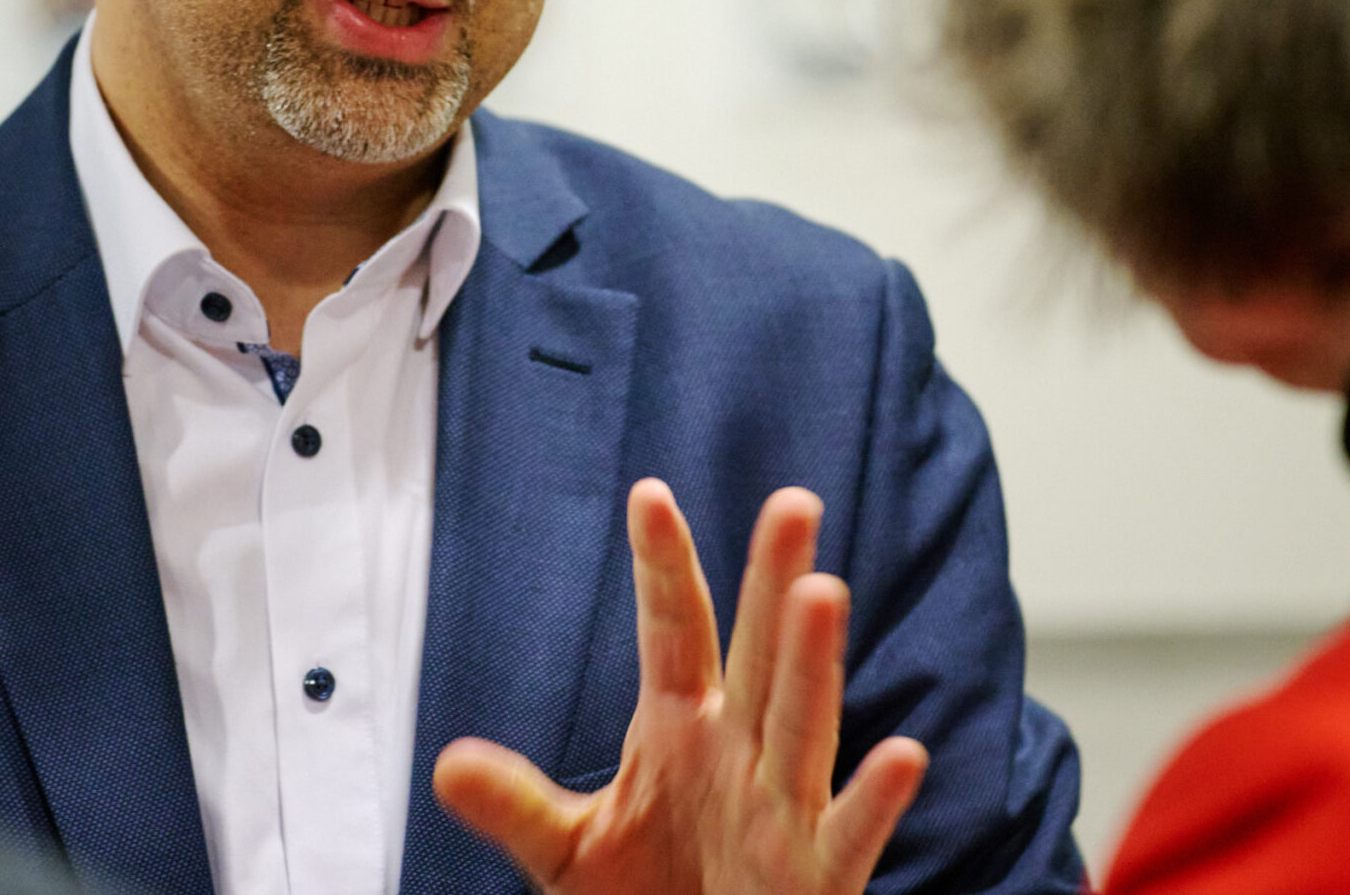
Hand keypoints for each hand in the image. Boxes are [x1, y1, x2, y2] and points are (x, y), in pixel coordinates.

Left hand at [434, 479, 927, 894]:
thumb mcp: (569, 852)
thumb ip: (517, 806)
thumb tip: (446, 764)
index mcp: (681, 728)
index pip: (672, 631)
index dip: (661, 566)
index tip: (649, 493)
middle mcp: (739, 751)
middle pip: (756, 656)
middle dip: (772, 583)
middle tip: (793, 503)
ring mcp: (781, 809)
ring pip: (800, 724)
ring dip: (812, 664)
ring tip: (823, 595)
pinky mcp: (815, 875)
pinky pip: (850, 834)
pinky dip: (874, 800)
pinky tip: (903, 754)